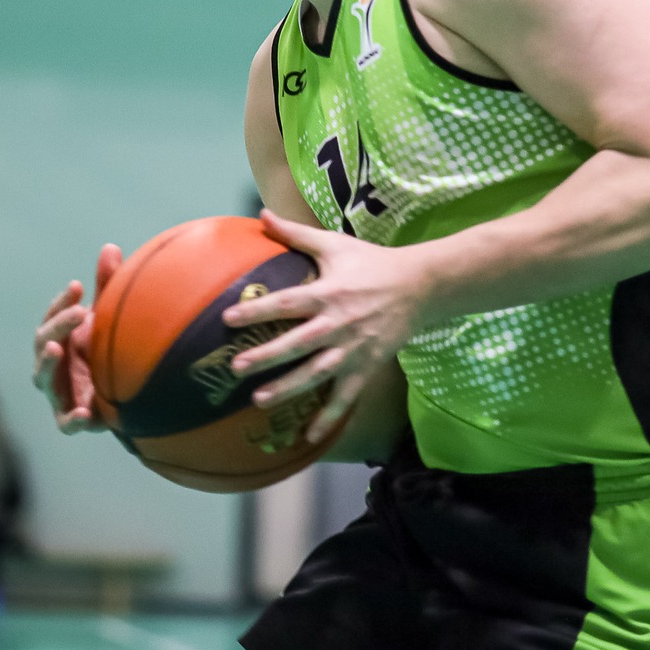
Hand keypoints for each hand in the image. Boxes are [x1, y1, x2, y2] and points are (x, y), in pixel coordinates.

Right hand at [31, 244, 121, 434]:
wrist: (129, 392)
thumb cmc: (112, 349)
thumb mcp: (110, 318)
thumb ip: (108, 286)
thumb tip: (110, 247)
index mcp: (62, 340)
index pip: (51, 319)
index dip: (59, 304)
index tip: (77, 287)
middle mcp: (56, 365)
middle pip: (43, 343)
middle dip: (58, 325)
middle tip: (78, 312)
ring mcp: (61, 391)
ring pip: (43, 378)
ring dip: (47, 363)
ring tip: (58, 348)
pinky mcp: (74, 417)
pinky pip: (66, 423)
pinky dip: (73, 420)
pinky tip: (86, 413)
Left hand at [224, 212, 434, 441]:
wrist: (420, 286)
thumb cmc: (372, 262)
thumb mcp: (335, 244)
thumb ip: (296, 233)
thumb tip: (261, 213)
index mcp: (327, 293)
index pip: (287, 303)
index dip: (258, 310)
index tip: (229, 317)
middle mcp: (338, 323)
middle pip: (298, 343)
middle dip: (267, 356)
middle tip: (237, 367)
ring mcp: (353, 348)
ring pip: (318, 372)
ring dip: (289, 387)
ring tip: (260, 400)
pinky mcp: (367, 366)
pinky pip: (346, 396)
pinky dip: (330, 417)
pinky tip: (308, 436)